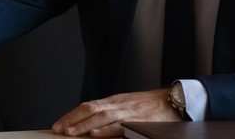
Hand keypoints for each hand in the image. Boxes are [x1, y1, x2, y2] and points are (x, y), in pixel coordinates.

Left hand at [51, 88, 177, 136]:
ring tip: (70, 133)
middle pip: (90, 110)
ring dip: (84, 125)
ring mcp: (129, 113)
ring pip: (102, 117)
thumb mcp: (128, 105)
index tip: (58, 124)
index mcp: (115, 101)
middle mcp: (119, 105)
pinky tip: (96, 134)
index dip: (71, 115)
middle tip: (57, 129)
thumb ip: (112, 112)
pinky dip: (108, 130)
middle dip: (72, 120)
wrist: (177, 100)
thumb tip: (93, 124)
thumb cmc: (152, 105)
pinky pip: (121, 126)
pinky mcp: (140, 122)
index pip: (88, 106)